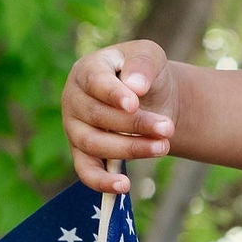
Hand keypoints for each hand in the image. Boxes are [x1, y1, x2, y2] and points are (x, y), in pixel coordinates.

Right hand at [62, 38, 176, 191]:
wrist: (151, 97)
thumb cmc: (145, 73)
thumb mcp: (150, 56)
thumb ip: (143, 64)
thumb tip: (134, 88)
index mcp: (87, 71)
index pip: (95, 82)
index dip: (113, 94)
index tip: (134, 103)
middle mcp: (73, 100)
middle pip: (98, 116)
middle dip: (135, 124)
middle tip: (168, 128)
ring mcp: (75, 129)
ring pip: (94, 144)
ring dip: (130, 149)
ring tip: (163, 147)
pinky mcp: (82, 154)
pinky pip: (86, 172)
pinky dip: (102, 182)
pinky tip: (124, 185)